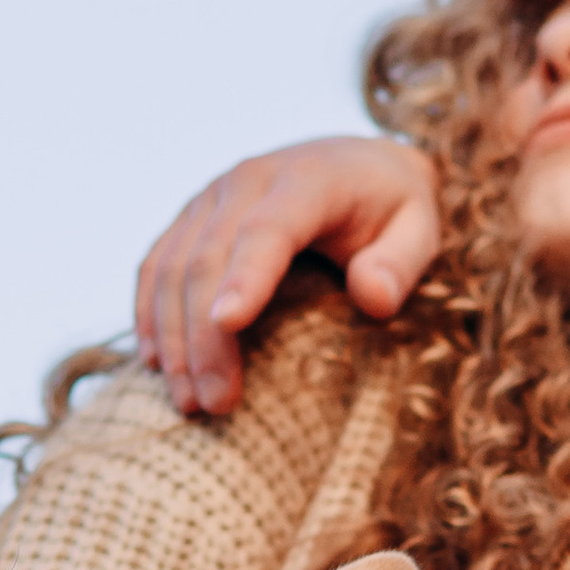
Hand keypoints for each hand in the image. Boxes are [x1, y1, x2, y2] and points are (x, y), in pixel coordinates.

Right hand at [134, 136, 443, 417]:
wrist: (358, 165)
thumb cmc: (392, 209)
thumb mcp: (419, 228)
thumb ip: (402, 262)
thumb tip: (373, 297)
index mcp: (307, 179)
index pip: (268, 229)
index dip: (245, 275)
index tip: (228, 324)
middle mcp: (247, 180)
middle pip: (208, 258)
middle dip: (204, 336)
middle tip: (214, 404)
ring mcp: (210, 198)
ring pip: (170, 266)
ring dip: (172, 337)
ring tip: (188, 401)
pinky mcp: (189, 219)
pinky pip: (155, 266)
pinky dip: (150, 316)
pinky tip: (156, 365)